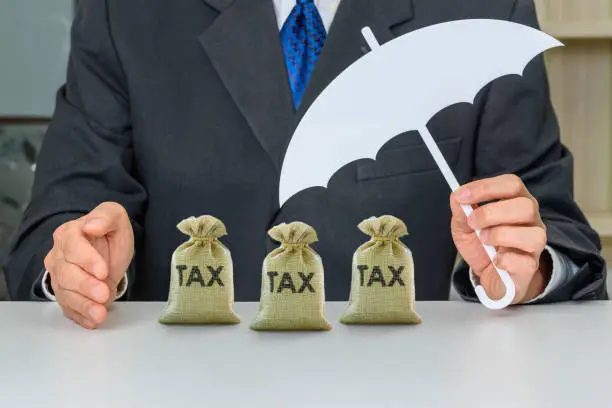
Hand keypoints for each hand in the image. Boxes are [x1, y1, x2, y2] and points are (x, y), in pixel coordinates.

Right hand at [44, 202, 133, 328]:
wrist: (108, 251)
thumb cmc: (109, 233)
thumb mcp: (115, 218)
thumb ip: (106, 216)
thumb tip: (91, 225)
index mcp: (69, 233)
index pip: (72, 246)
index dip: (87, 260)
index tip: (103, 271)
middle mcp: (59, 255)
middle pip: (66, 273)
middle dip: (85, 286)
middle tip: (103, 294)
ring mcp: (59, 277)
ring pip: (65, 293)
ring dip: (83, 305)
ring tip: (100, 314)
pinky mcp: (65, 294)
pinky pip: (68, 307)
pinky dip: (80, 316)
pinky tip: (92, 321)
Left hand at [450, 174, 551, 303]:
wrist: (490, 276)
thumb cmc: (482, 246)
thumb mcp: (465, 227)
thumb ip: (461, 212)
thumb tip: (456, 197)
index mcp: (516, 202)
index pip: (511, 184)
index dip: (486, 187)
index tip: (462, 196)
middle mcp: (531, 220)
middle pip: (525, 206)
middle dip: (491, 213)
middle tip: (472, 223)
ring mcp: (534, 243)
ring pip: (531, 234)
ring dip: (499, 235)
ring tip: (484, 240)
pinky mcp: (530, 266)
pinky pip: (525, 262)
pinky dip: (504, 260)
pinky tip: (494, 260)